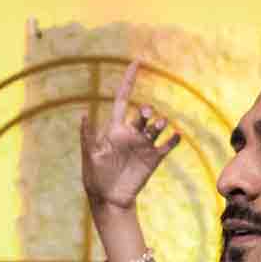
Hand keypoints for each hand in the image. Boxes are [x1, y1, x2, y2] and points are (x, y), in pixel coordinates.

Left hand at [80, 63, 180, 209]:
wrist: (109, 198)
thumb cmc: (95, 176)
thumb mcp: (90, 155)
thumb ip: (88, 135)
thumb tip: (84, 114)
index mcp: (115, 128)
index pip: (123, 98)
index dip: (129, 80)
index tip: (136, 63)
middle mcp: (131, 133)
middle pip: (144, 114)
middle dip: (149, 112)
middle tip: (148, 115)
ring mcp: (144, 145)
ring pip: (157, 127)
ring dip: (161, 123)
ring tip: (161, 126)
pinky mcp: (154, 158)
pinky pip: (167, 145)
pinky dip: (173, 139)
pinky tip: (176, 135)